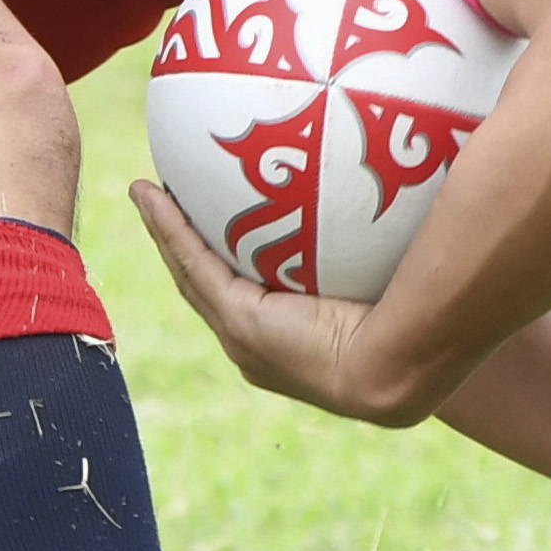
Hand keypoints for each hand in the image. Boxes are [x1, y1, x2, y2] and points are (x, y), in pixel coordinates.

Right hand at [133, 179, 381, 416]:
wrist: (400, 363)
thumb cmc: (406, 318)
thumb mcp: (372, 277)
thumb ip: (366, 245)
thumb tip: (389, 187)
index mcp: (283, 338)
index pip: (241, 292)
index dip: (219, 259)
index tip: (208, 224)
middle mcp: (255, 344)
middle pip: (205, 284)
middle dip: (179, 245)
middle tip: (159, 202)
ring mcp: (243, 337)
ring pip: (191, 273)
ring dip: (165, 233)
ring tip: (144, 194)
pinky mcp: (240, 323)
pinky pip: (196, 264)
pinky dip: (169, 228)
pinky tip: (148, 193)